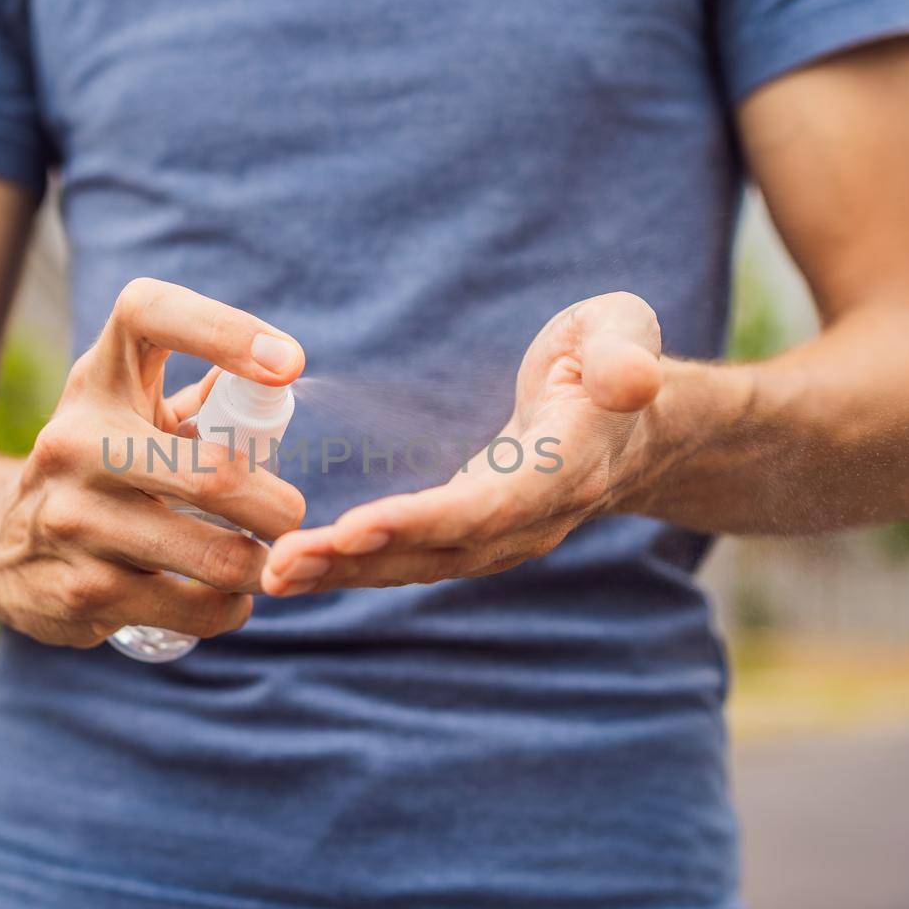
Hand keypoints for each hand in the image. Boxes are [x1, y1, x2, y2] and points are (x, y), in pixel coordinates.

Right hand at [0, 278, 305, 646]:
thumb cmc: (96, 465)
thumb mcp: (128, 413)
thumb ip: (204, 397)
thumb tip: (282, 376)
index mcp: (100, 381)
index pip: (148, 313)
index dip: (224, 329)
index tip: (290, 364)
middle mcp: (76, 441)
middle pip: (215, 475)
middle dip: (279, 508)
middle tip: (291, 520)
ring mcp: (73, 520)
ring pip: (218, 557)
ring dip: (264, 567)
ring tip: (267, 564)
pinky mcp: (80, 593)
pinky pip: (197, 608)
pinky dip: (232, 608)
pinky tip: (227, 598)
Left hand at [261, 292, 660, 595]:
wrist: (634, 424)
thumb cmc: (613, 357)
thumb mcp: (624, 334)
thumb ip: (623, 356)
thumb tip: (628, 379)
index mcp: (564, 467)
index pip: (488, 505)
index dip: (421, 520)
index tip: (353, 527)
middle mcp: (528, 517)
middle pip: (437, 549)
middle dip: (358, 560)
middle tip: (281, 565)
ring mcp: (499, 534)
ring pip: (415, 563)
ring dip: (343, 573)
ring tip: (273, 575)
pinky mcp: (469, 534)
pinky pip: (407, 557)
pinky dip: (352, 566)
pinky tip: (293, 568)